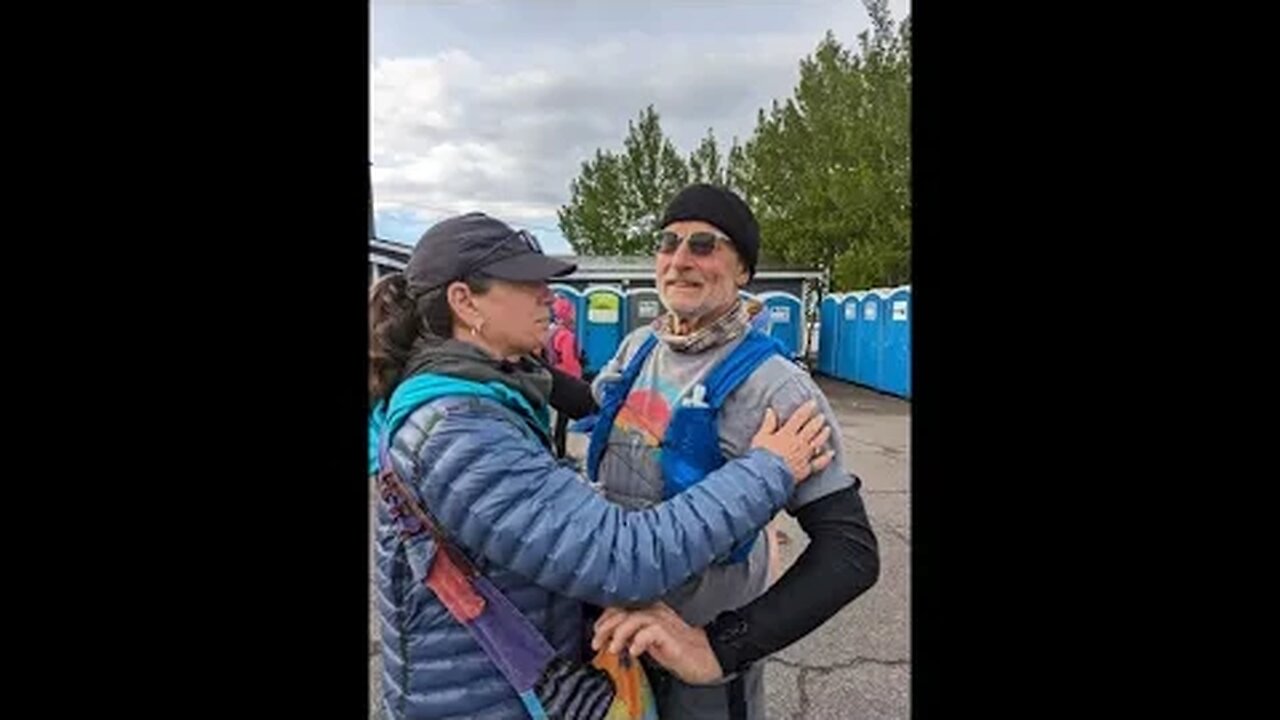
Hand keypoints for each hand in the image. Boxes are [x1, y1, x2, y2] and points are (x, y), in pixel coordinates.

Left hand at [591, 603, 724, 684]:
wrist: (705, 658)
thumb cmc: (678, 650)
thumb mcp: (649, 642)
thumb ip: (632, 636)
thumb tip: (611, 639)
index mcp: (650, 610)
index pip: (622, 606)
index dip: (606, 618)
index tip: (596, 632)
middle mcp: (656, 612)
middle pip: (624, 610)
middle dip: (606, 626)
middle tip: (597, 642)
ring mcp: (664, 622)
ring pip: (634, 618)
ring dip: (619, 634)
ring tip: (613, 649)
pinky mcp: (670, 635)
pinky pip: (650, 632)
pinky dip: (639, 641)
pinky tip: (634, 652)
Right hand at [750, 400, 834, 482]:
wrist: (766, 477)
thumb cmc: (761, 458)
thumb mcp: (760, 438)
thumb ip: (767, 424)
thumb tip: (770, 411)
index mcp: (786, 434)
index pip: (799, 417)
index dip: (807, 409)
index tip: (812, 403)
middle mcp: (798, 443)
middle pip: (811, 429)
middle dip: (817, 421)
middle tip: (821, 416)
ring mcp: (804, 456)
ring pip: (817, 442)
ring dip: (823, 435)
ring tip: (827, 429)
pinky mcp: (806, 469)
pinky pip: (819, 462)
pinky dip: (826, 457)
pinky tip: (831, 453)